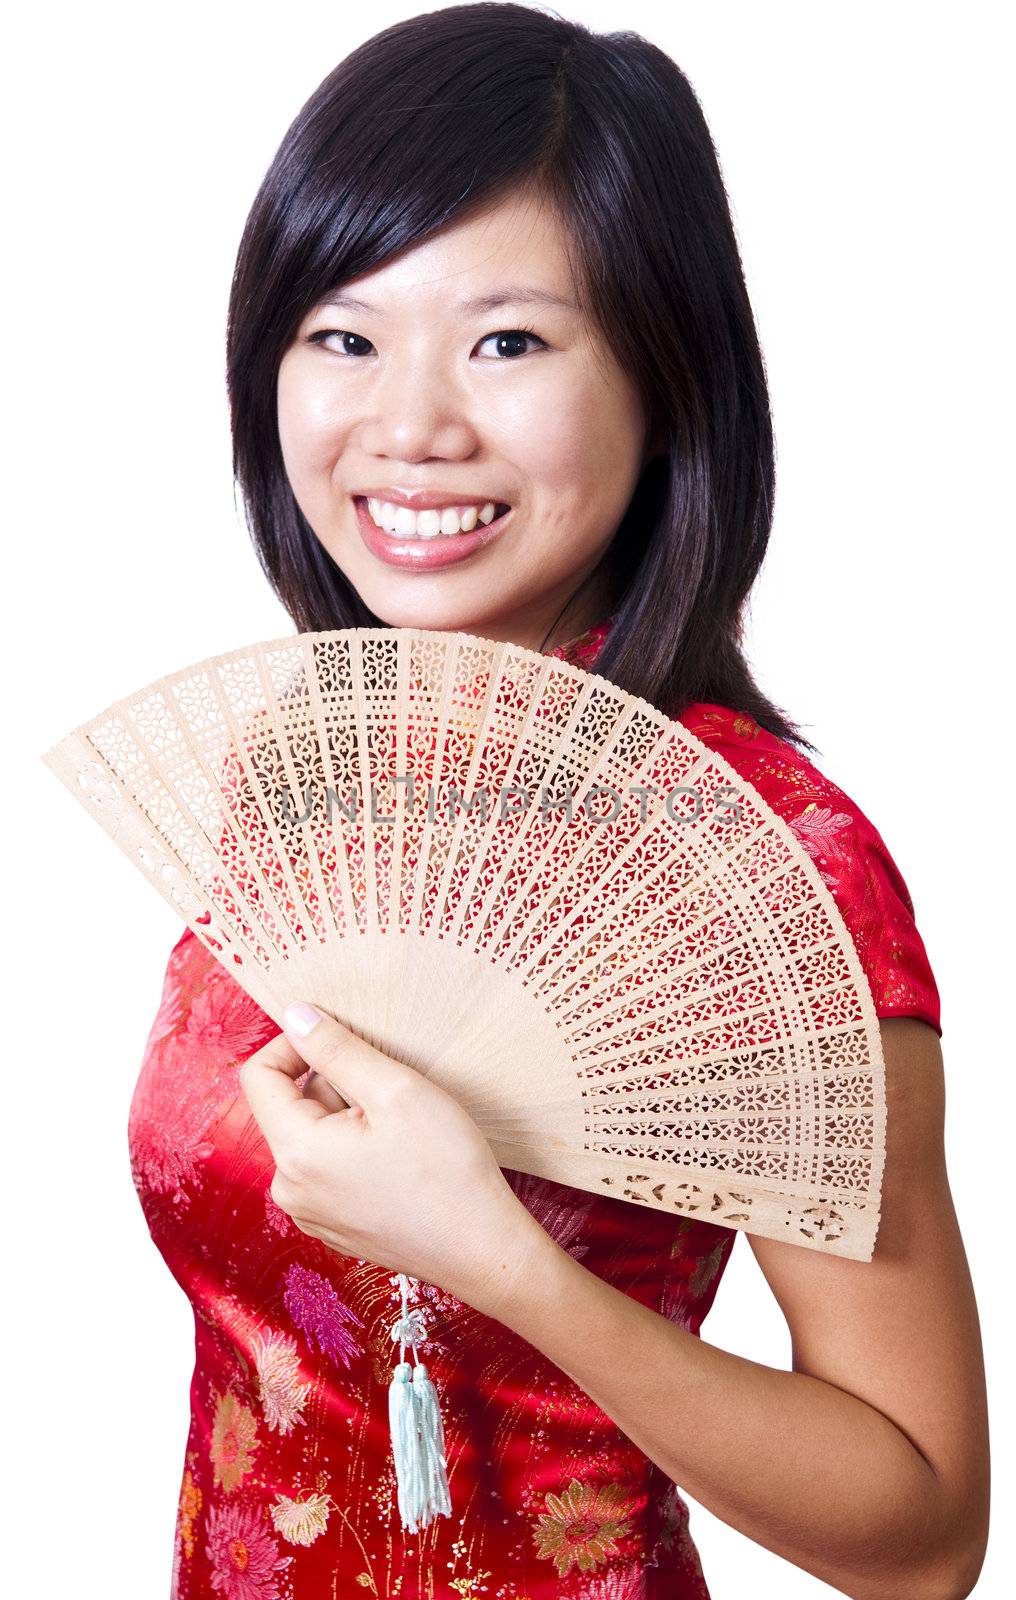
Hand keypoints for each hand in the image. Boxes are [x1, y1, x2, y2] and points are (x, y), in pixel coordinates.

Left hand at [238, 1001, 548, 1315]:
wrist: (483, 1251)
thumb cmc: (447, 1171)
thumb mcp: (395, 1090)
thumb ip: (337, 1049)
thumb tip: (295, 1016)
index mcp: (295, 1153)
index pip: (258, 1076)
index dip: (294, 1044)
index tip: (341, 1039)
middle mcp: (290, 1189)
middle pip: (290, 1106)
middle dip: (334, 1084)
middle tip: (390, 1090)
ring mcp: (311, 1213)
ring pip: (313, 1136)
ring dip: (349, 1116)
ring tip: (403, 1127)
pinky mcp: (335, 1226)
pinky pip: (328, 1168)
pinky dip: (356, 1149)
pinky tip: (401, 1157)